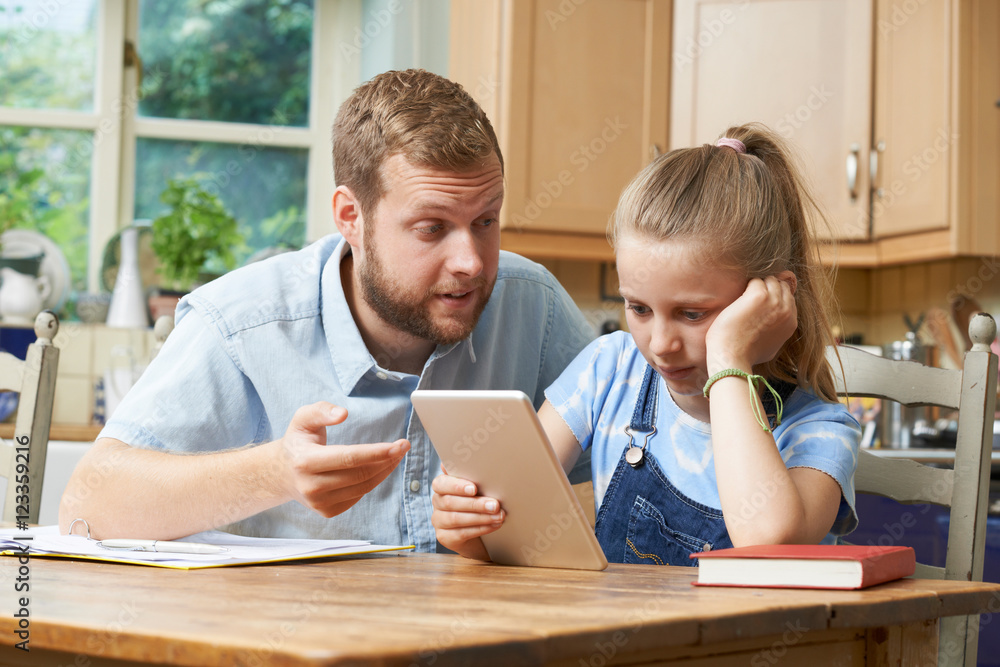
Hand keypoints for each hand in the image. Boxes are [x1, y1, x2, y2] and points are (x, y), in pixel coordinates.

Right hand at [277, 402, 409, 517]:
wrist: (282, 473)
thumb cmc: (298, 441)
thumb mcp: (303, 419)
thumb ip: (321, 411)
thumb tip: (343, 413)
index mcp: (305, 461)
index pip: (349, 458)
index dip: (377, 452)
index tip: (399, 445)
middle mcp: (311, 486)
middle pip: (360, 474)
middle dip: (387, 460)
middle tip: (403, 446)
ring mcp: (319, 503)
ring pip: (364, 487)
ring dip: (385, 471)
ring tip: (396, 455)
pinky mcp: (327, 511)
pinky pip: (359, 495)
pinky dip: (372, 481)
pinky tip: (378, 468)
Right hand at [431, 472, 503, 560]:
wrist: (479, 532)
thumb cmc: (478, 501)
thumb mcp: (477, 488)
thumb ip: (473, 475)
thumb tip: (471, 456)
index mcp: (442, 486)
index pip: (441, 484)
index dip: (456, 486)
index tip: (474, 488)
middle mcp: (437, 502)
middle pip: (451, 502)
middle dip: (475, 504)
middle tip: (495, 505)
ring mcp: (438, 521)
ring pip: (456, 519)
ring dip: (481, 517)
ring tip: (498, 516)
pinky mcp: (444, 537)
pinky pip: (461, 533)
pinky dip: (480, 528)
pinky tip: (494, 525)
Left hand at [705, 272, 797, 373]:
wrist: (733, 357)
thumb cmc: (746, 355)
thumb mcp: (772, 346)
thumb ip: (778, 332)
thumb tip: (775, 326)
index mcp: (791, 322)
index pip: (788, 296)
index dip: (774, 295)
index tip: (761, 301)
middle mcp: (786, 310)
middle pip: (780, 285)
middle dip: (767, 287)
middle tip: (750, 297)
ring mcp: (774, 301)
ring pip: (769, 280)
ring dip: (756, 286)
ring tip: (743, 299)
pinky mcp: (758, 296)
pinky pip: (755, 281)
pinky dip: (745, 287)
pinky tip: (738, 299)